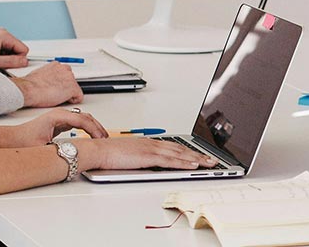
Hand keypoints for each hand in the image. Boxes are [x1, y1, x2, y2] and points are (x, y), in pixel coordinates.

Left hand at [0, 28, 28, 69]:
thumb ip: (12, 62)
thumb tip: (25, 61)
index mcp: (4, 36)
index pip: (24, 49)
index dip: (17, 60)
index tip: (7, 65)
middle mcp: (3, 33)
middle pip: (18, 50)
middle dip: (10, 59)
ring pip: (11, 51)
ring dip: (4, 58)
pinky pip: (5, 50)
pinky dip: (0, 56)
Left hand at [5, 109, 107, 147]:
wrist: (10, 139)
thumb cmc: (22, 141)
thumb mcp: (43, 147)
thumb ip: (60, 149)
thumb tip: (74, 154)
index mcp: (57, 116)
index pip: (83, 120)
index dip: (94, 130)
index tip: (101, 139)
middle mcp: (60, 114)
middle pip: (86, 117)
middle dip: (97, 127)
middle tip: (105, 139)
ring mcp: (60, 117)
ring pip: (83, 119)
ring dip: (93, 127)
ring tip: (101, 138)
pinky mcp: (59, 123)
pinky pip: (78, 123)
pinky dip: (87, 128)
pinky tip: (90, 136)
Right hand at [12, 62, 82, 106]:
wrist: (28, 90)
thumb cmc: (30, 85)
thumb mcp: (39, 74)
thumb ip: (48, 75)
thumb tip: (48, 80)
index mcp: (56, 65)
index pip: (65, 73)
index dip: (61, 82)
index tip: (57, 86)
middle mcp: (65, 69)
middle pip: (71, 80)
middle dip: (65, 87)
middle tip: (56, 93)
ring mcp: (70, 78)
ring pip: (75, 88)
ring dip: (68, 93)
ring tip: (56, 97)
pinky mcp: (73, 88)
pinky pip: (79, 96)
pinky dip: (73, 100)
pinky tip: (63, 101)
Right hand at [75, 137, 217, 170]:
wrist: (96, 150)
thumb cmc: (107, 154)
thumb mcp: (128, 155)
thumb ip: (140, 159)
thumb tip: (147, 165)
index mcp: (148, 143)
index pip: (174, 147)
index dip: (188, 151)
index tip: (199, 155)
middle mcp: (152, 143)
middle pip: (181, 149)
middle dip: (199, 155)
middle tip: (212, 160)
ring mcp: (151, 149)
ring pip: (180, 154)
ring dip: (197, 159)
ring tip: (209, 164)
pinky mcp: (148, 157)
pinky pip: (171, 160)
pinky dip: (184, 162)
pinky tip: (194, 165)